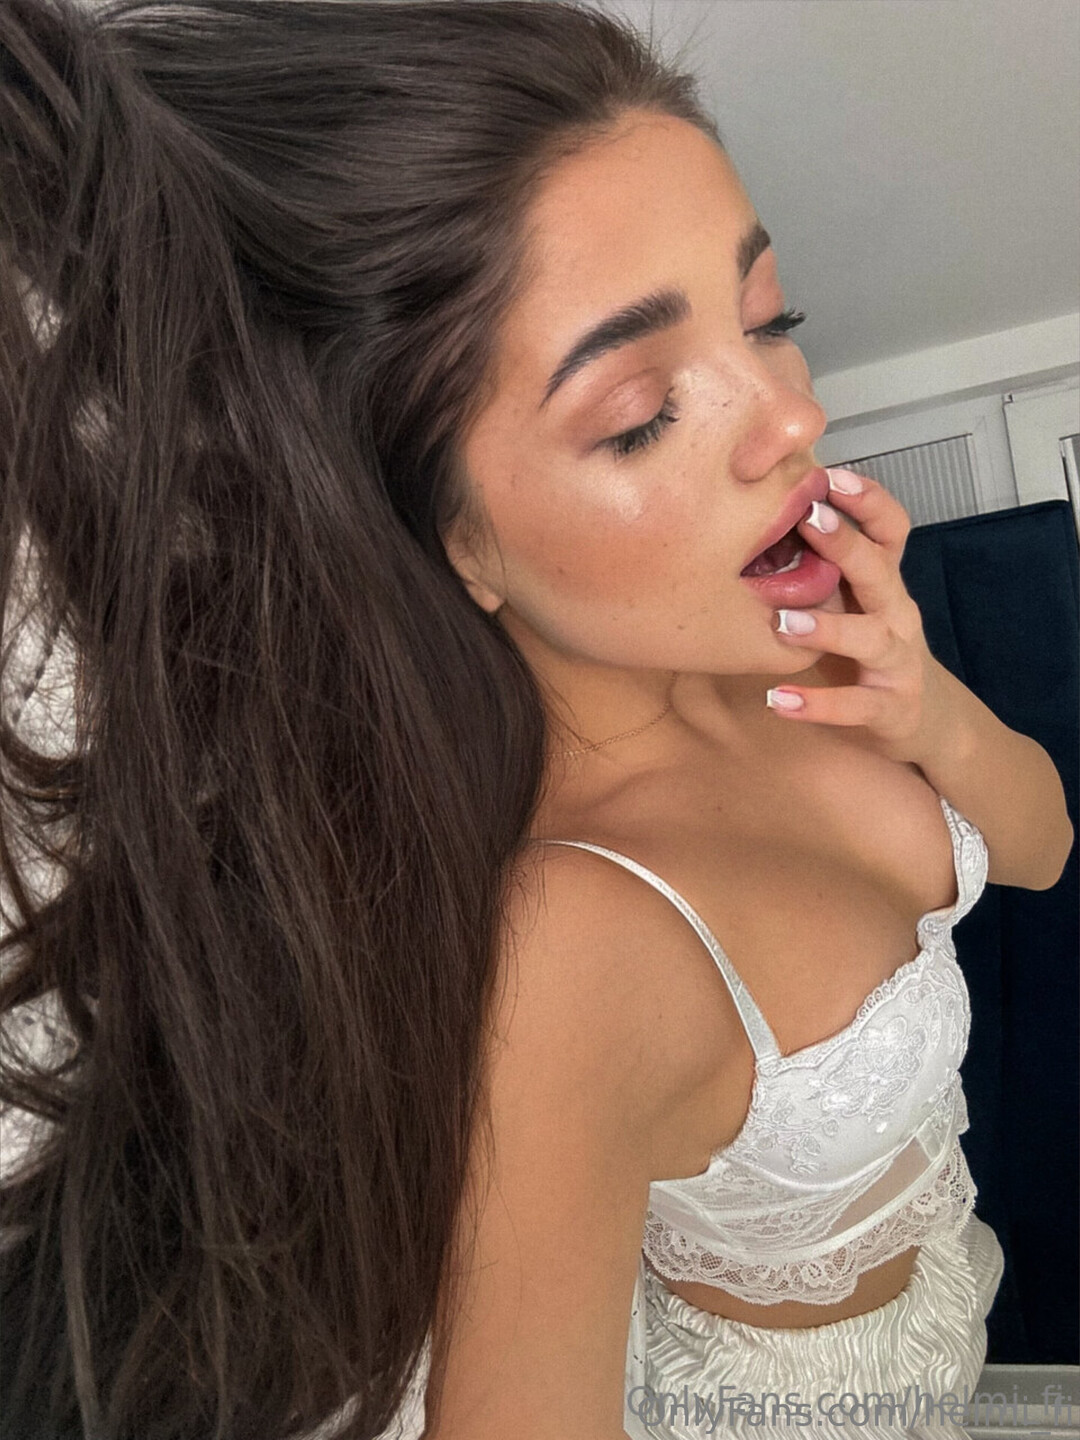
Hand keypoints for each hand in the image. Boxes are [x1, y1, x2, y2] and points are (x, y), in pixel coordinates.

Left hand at [765, 468, 951, 765]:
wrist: (920, 718)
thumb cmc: (867, 648)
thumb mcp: (851, 602)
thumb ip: (820, 568)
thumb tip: (763, 515)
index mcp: (885, 582)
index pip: (890, 530)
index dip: (869, 500)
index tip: (830, 475)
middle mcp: (897, 614)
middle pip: (879, 571)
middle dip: (846, 544)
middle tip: (808, 520)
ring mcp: (898, 660)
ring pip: (869, 638)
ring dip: (826, 628)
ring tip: (782, 623)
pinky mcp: (892, 706)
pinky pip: (856, 705)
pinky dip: (817, 704)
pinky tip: (777, 699)